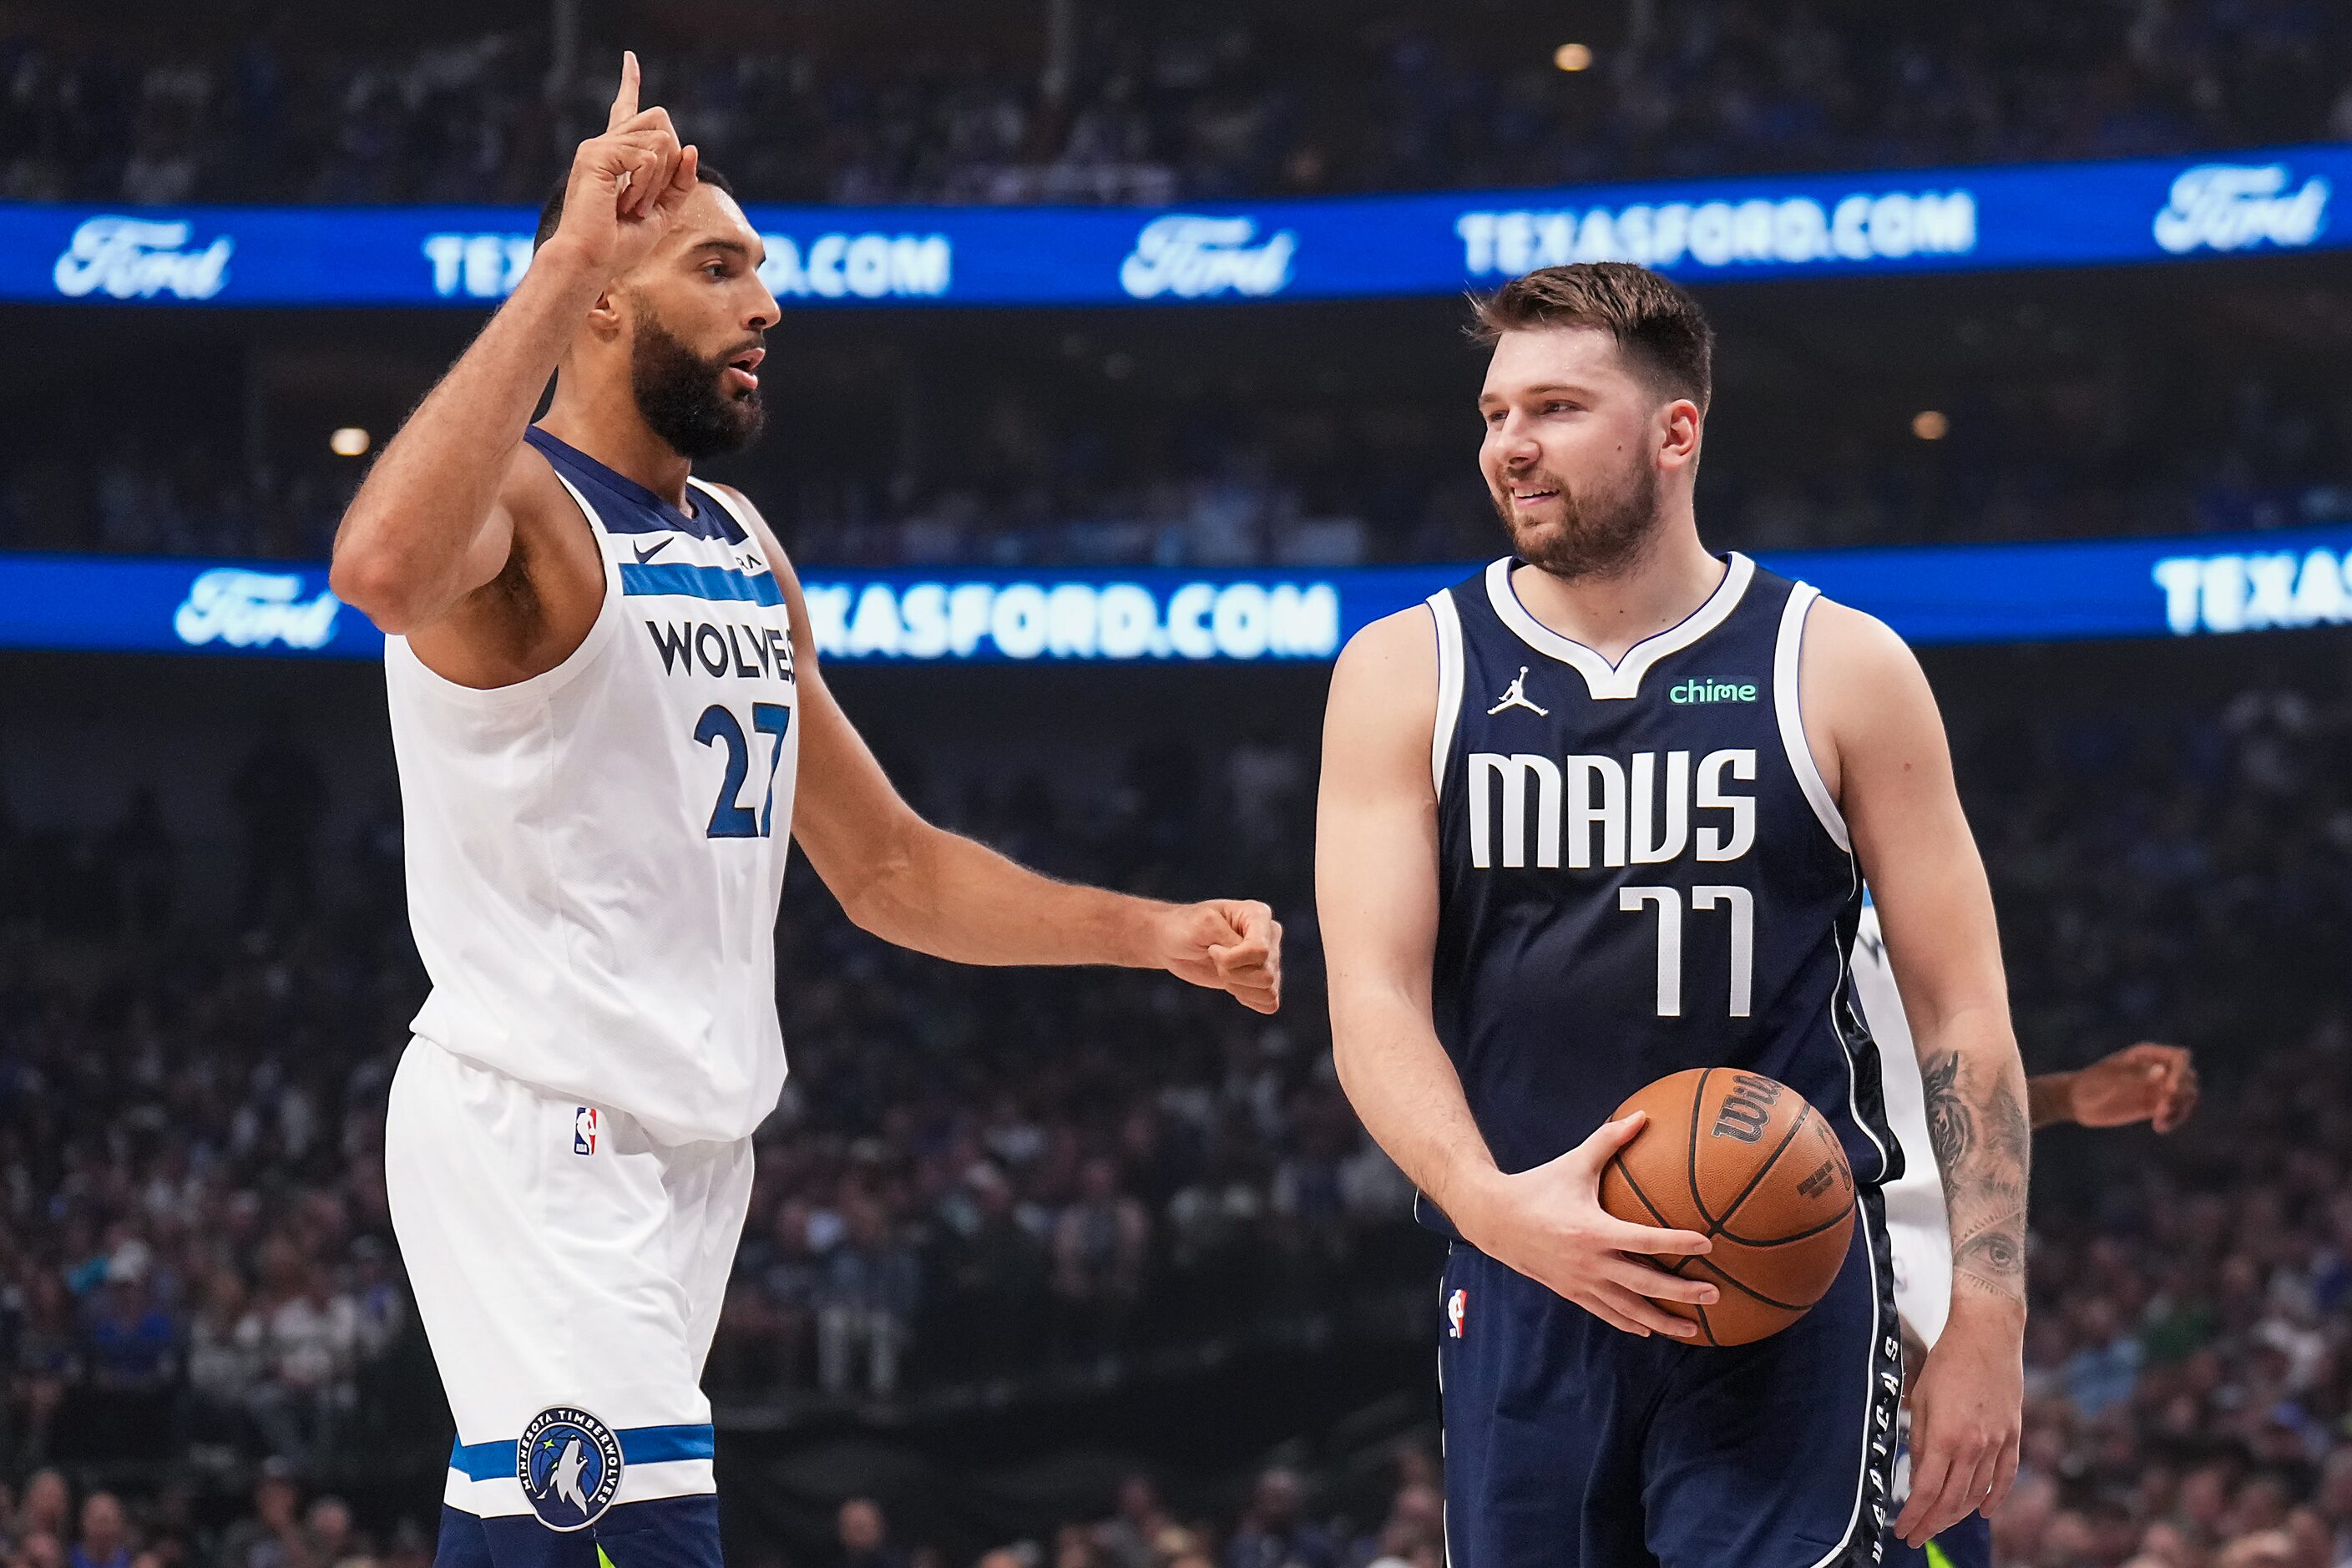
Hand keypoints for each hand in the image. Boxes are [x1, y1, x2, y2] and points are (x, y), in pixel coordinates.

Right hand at [548, 52, 699, 279]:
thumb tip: (691, 148)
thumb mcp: (663, 213)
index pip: (626, 111)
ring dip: (658, 183)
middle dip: (669, 165)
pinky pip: (648, 157)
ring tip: (633, 208)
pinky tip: (627, 205)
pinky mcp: (596, 154)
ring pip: (661, 140)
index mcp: (617, 156)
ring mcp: (599, 146)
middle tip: (645, 203)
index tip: (629, 58)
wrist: (591, 262)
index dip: (629, 82)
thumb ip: (679, 183)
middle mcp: (606, 145)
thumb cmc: (619, 245)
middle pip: (661, 121)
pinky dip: (647, 186)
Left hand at [1156, 899, 1281, 1012]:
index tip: (1212, 948)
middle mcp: (1269, 936)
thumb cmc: (1186, 927)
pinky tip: (1233, 987)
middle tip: (1214, 959)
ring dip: (1238, 987)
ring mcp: (1268, 959)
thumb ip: (1230, 941)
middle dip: (1232, 973)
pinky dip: (1250, 1000)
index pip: (1261, 950)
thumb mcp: (1204, 925)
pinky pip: (1270, 1002)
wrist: (1173, 942)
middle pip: (1266, 973)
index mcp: (1259, 915)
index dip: (1232, 958)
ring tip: (1223, 972)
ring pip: (1268, 989)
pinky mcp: (1261, 980)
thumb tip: (1255, 963)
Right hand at [1455, 1113, 1716, 1336]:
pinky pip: (1607, 1313)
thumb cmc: (1538, 1187)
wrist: (1494, 1219)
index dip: (1677, 1243)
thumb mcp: (1574, 1163)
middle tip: (1714, 1295)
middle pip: (1645, 1283)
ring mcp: (1581, 1282)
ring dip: (1662, 1320)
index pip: (1645, 1240)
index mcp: (1593, 1230)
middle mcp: (1589, 1262)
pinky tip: (1650, 1330)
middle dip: (1682, 1292)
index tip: (1708, 1244)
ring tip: (1693, 1328)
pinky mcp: (1571, 1292)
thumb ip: (1609, 1140)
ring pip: (1629, 1309)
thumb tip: (1642, 1115)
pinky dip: (1631, 1323)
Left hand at [1895, 1303, 2022, 1547]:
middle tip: (1916, 1535)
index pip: (1926, 1492)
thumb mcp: (1921, 1400)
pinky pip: (2005, 1477)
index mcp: (1946, 1437)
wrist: (1988, 1334)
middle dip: (1931, 1523)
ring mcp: (1998, 1443)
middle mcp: (1974, 1446)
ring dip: (1957, 1515)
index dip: (1914, 1516)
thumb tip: (1917, 1475)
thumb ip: (1921, 1441)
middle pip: (1952, 1501)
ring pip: (1978, 1494)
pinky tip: (1984, 1512)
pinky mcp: (2013, 1435)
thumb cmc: (1947, 1361)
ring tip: (1939, 1523)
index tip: (1902, 1530)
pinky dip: (1995, 1498)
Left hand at [2068, 1042, 2197, 1131]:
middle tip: (2161, 1109)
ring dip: (2181, 1109)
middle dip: (2181, 1094)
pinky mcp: (2155, 1106)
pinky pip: (2176, 1111)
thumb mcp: (2111, 1077)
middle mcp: (2158, 1069)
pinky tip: (2159, 1128)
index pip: (2181, 1057)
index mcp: (2148, 1054)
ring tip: (2160, 1121)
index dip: (2181, 1073)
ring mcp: (2158, 1088)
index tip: (2168, 1091)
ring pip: (2187, 1096)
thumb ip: (2137, 1074)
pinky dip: (2173, 1120)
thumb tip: (2161, 1071)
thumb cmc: (2090, 1083)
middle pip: (2188, 1078)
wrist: (2076, 1101)